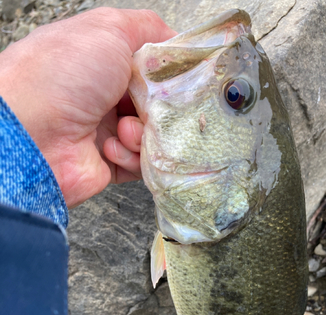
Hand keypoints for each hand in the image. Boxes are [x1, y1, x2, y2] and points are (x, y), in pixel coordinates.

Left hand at [0, 8, 175, 207]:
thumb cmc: (61, 75)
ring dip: (144, 131)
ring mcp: (107, 129)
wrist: (31, 135)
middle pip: (157, 101)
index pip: (152, 65)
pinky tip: (111, 147)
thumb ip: (149, 29)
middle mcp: (105, 94)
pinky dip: (132, 154)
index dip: (170, 71)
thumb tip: (176, 41)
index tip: (183, 77)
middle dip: (162, 104)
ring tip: (123, 128)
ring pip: (153, 133)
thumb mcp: (108, 30)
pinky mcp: (110, 162)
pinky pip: (142, 161)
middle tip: (157, 105)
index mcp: (103, 60)